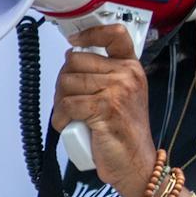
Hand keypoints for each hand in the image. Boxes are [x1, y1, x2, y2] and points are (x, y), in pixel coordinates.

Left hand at [51, 23, 157, 196]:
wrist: (135, 163)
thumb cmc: (123, 132)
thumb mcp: (121, 95)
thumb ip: (103, 75)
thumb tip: (71, 58)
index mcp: (131, 67)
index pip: (115, 35)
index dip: (91, 33)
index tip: (74, 41)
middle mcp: (127, 75)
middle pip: (76, 61)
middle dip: (63, 81)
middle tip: (67, 100)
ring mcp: (118, 90)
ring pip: (68, 82)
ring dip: (59, 101)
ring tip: (68, 115)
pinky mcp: (106, 108)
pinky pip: (68, 104)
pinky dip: (60, 117)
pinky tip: (66, 124)